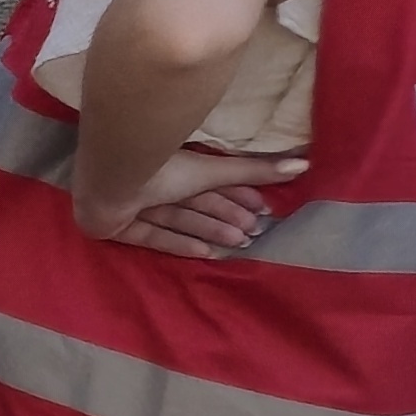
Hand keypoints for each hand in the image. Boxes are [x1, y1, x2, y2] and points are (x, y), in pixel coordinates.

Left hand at [89, 142, 300, 259]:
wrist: (111, 180)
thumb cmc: (162, 168)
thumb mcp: (213, 171)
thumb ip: (254, 170)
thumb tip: (304, 163)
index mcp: (168, 162)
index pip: (206, 182)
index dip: (233, 196)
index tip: (262, 209)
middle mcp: (148, 181)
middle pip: (192, 202)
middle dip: (224, 216)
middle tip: (254, 232)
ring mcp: (128, 203)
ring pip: (175, 218)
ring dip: (207, 230)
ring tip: (239, 242)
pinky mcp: (113, 225)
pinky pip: (149, 236)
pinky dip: (176, 243)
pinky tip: (205, 253)